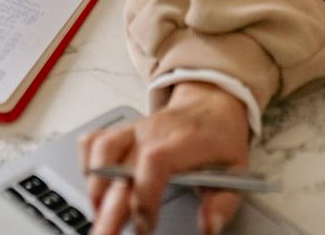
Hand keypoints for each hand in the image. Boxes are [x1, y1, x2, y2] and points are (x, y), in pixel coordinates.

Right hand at [81, 82, 251, 234]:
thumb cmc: (220, 139)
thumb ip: (222, 203)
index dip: (144, 197)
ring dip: (96, 186)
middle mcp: (152, 131)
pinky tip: (97, 188)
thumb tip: (207, 228)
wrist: (212, 102)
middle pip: (118, 164)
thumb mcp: (236, 171)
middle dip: (107, 206)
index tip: (144, 227)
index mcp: (183, 140)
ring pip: (100, 150)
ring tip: (101, 215)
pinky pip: (93, 141)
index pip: (154, 162)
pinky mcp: (122, 130)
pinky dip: (88, 165)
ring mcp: (134, 129)